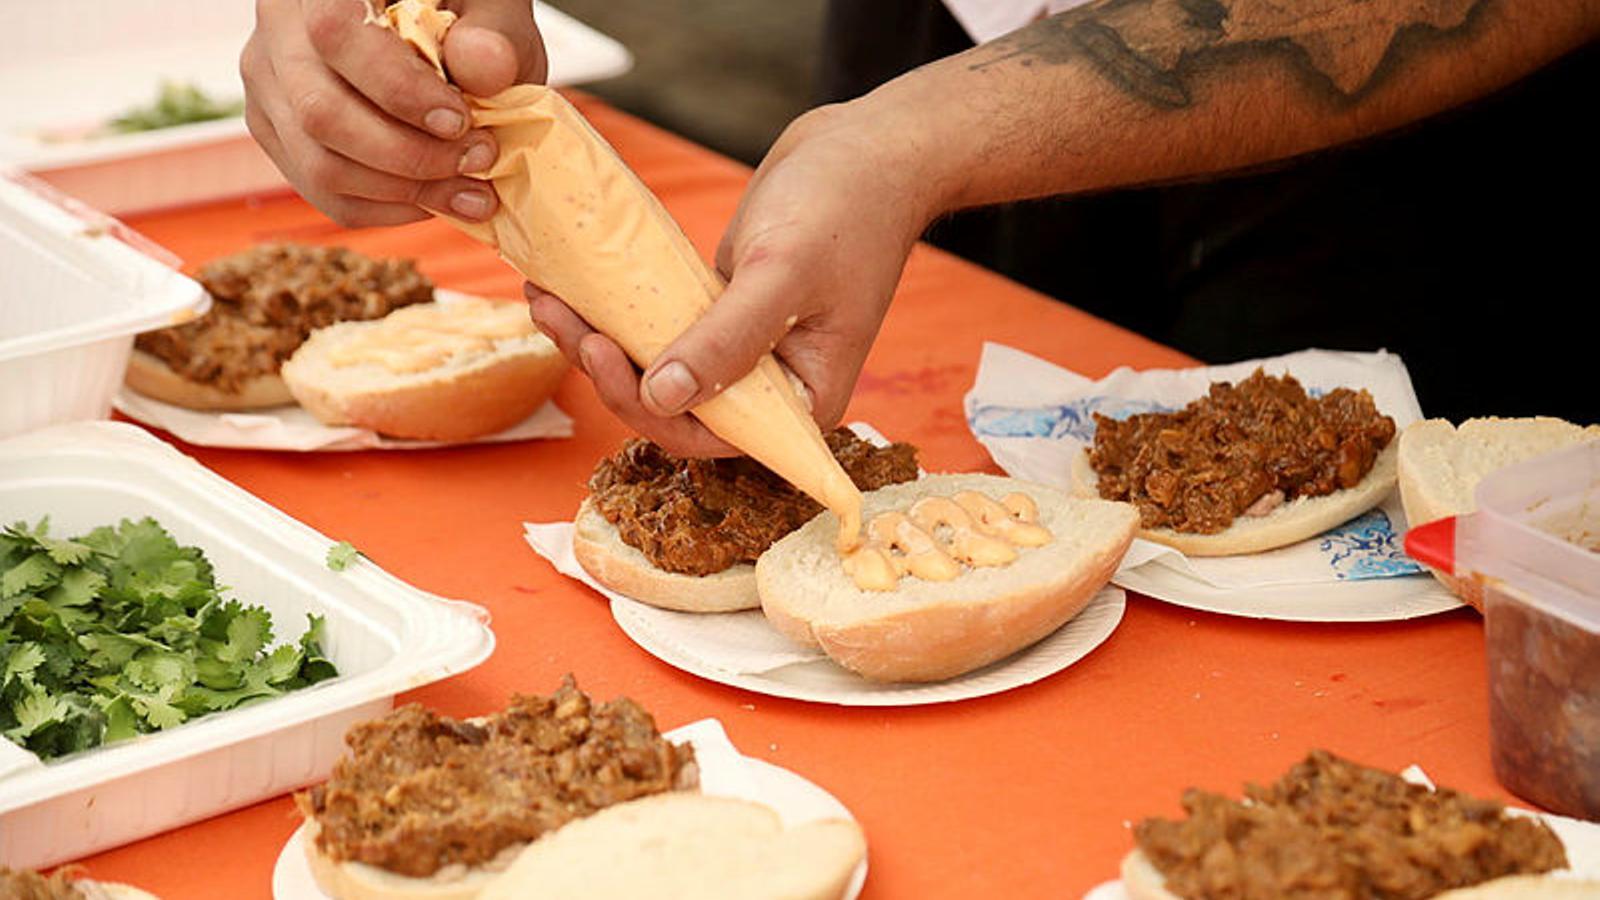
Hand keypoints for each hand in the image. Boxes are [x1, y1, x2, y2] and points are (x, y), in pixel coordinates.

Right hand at [241, 0, 545, 227]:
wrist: (438, 32)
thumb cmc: (464, 12)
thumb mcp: (492, 5)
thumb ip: (493, 31)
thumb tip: (484, 68)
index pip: (336, 34)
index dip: (398, 89)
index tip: (459, 120)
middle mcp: (279, 29)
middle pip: (320, 114)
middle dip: (409, 155)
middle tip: (478, 159)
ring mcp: (271, 86)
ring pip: (319, 166)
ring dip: (405, 191)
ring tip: (473, 191)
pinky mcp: (281, 134)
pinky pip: (324, 192)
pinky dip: (388, 208)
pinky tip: (437, 198)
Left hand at [528, 102, 940, 455]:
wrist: (870, 151)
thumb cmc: (845, 208)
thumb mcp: (782, 274)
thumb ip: (727, 341)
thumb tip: (664, 398)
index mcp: (800, 403)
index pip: (709, 435)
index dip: (647, 409)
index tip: (601, 351)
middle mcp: (769, 390)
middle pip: (671, 407)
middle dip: (607, 369)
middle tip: (557, 315)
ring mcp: (741, 352)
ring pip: (656, 369)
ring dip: (599, 340)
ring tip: (547, 298)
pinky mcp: (719, 315)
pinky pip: (660, 329)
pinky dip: (618, 312)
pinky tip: (572, 288)